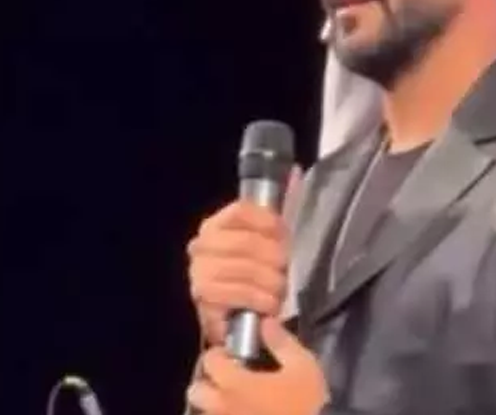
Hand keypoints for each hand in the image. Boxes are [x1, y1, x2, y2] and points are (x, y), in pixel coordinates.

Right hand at [187, 168, 299, 345]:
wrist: (239, 323)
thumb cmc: (257, 277)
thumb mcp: (270, 243)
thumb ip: (281, 210)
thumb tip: (296, 172)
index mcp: (216, 224)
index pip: (240, 210)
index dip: (268, 221)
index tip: (284, 235)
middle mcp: (202, 245)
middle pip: (245, 241)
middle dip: (274, 258)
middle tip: (285, 270)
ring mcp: (199, 271)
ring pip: (243, 268)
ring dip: (270, 282)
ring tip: (280, 290)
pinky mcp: (203, 299)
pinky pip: (236, 292)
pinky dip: (259, 299)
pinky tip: (269, 304)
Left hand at [187, 318, 328, 414]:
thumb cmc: (306, 405)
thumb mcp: (302, 366)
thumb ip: (281, 342)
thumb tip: (265, 322)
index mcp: (235, 383)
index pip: (209, 360)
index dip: (219, 355)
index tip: (232, 357)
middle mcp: (222, 407)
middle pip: (195, 392)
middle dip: (206, 384)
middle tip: (227, 382)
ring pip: (203, 413)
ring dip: (212, 406)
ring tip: (234, 404)